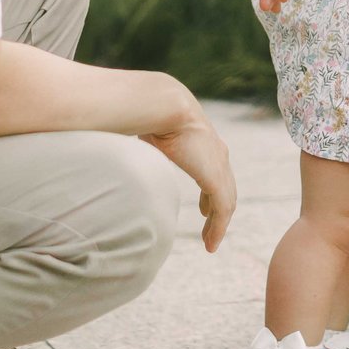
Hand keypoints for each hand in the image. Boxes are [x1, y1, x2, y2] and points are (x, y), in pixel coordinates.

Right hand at [140, 96, 235, 251]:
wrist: (164, 106)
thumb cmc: (150, 114)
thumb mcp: (150, 134)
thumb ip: (145, 146)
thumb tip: (121, 150)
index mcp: (203, 142)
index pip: (214, 173)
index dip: (210, 193)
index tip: (204, 209)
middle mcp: (217, 153)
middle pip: (225, 188)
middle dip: (218, 210)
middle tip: (210, 227)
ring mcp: (219, 165)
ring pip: (227, 202)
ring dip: (219, 224)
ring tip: (210, 242)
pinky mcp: (216, 178)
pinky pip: (222, 209)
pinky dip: (218, 227)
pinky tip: (211, 242)